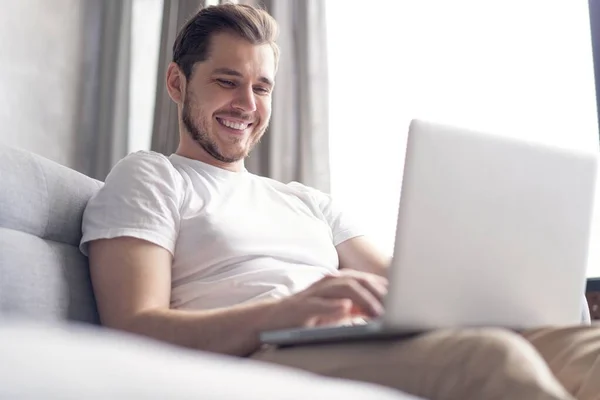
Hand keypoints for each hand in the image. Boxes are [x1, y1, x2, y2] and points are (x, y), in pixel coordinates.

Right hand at [271, 269, 387, 328]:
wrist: (273, 320)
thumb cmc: (307, 316)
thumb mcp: (336, 310)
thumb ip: (356, 306)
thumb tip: (382, 309)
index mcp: (336, 283)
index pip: (364, 280)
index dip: (383, 287)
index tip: (403, 297)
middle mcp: (326, 284)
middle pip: (356, 280)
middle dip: (377, 291)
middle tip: (397, 305)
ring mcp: (313, 294)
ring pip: (341, 288)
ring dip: (362, 299)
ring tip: (378, 311)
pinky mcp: (300, 307)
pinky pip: (318, 304)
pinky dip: (333, 305)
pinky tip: (346, 308)